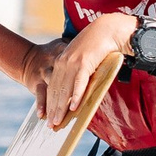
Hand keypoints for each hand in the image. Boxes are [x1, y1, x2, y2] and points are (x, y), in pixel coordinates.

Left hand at [38, 10, 135, 128]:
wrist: (107, 29)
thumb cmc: (97, 46)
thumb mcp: (83, 59)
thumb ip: (78, 72)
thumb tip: (78, 89)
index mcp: (61, 62)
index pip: (53, 87)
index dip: (50, 103)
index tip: (48, 116)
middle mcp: (63, 63)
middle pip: (56, 91)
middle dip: (53, 109)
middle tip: (51, 125)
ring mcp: (73, 63)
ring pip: (65, 89)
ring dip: (61, 107)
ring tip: (59, 121)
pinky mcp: (84, 62)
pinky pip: (78, 83)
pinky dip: (75, 95)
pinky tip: (73, 107)